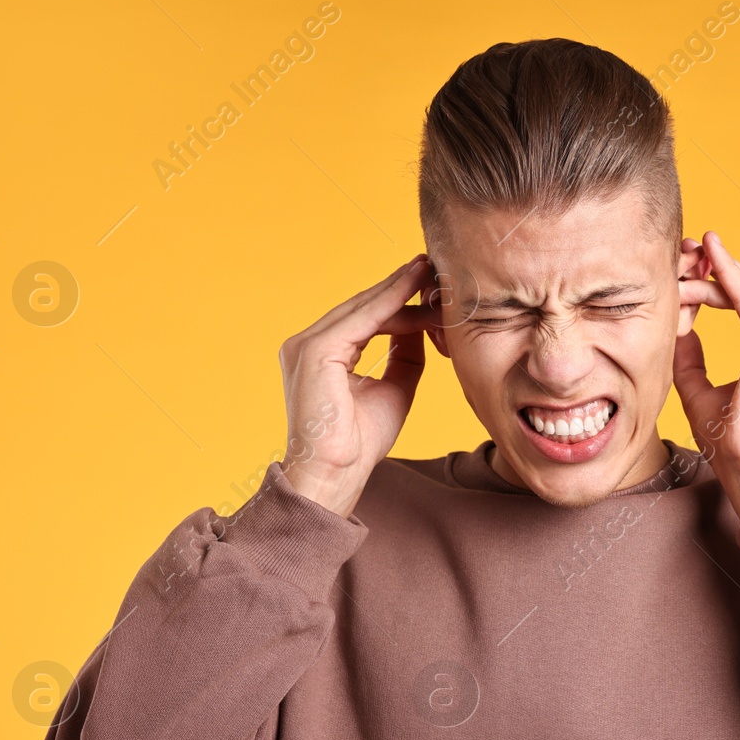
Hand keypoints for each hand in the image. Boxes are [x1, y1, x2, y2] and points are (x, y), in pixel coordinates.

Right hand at [278, 254, 439, 517]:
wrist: (336, 473)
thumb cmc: (360, 442)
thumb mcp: (394, 387)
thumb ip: (404, 354)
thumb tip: (420, 325)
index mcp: (321, 354)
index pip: (363, 318)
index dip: (397, 299)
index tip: (429, 285)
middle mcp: (306, 343)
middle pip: (362, 307)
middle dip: (400, 286)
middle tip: (433, 266)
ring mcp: (306, 344)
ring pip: (363, 308)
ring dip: (400, 291)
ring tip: (430, 273)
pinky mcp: (315, 350)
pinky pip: (361, 319)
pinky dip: (390, 302)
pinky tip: (414, 289)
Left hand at [673, 230, 739, 522]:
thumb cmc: (733, 445)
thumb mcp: (701, 392)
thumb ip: (691, 360)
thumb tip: (680, 330)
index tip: (716, 256)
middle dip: (731, 265)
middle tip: (704, 243)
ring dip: (722, 270)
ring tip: (702, 244)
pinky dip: (729, 277)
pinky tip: (711, 258)